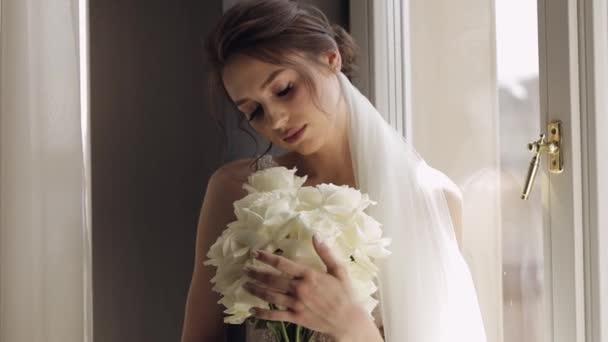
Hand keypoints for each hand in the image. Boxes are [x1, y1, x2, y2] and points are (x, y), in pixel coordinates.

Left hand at [242, 234, 370, 339]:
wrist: (348, 320)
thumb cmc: (345, 293)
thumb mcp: (339, 270)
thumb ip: (325, 252)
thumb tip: (316, 234)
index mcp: (309, 275)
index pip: (282, 264)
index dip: (266, 258)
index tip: (255, 253)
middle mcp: (299, 289)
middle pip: (272, 280)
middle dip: (256, 274)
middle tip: (245, 269)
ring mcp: (296, 304)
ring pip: (270, 296)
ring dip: (256, 290)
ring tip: (245, 285)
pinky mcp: (296, 318)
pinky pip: (275, 315)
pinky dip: (262, 313)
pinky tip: (252, 311)